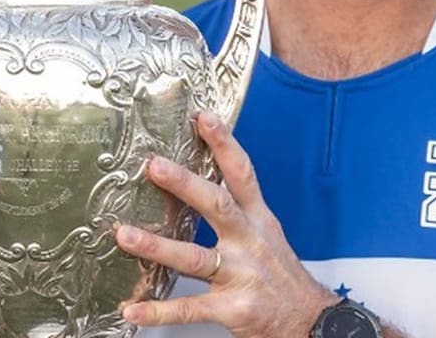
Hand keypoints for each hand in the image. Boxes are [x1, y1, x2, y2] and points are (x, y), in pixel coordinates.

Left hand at [116, 112, 338, 337]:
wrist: (310, 322)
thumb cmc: (282, 277)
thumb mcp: (268, 234)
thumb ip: (238, 210)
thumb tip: (199, 182)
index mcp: (258, 220)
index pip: (242, 174)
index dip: (224, 144)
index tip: (203, 118)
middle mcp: (249, 242)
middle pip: (217, 206)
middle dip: (185, 184)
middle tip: (155, 166)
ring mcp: (240, 275)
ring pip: (194, 257)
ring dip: (157, 246)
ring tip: (125, 235)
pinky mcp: (232, 308)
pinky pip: (189, 309)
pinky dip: (158, 311)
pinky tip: (132, 310)